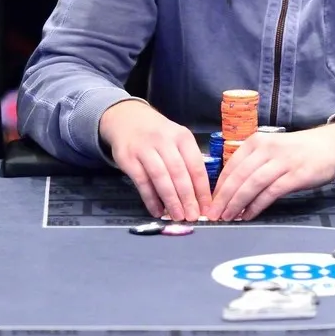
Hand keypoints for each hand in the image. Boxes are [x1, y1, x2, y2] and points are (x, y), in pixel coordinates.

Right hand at [99, 100, 210, 221]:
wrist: (127, 119)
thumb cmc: (159, 135)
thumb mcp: (177, 139)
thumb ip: (187, 162)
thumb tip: (199, 197)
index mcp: (182, 137)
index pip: (196, 166)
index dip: (202, 189)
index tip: (207, 208)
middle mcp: (164, 140)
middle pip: (179, 173)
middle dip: (188, 197)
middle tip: (193, 216)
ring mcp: (144, 149)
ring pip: (160, 178)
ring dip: (171, 200)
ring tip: (178, 216)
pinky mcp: (128, 158)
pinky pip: (142, 182)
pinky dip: (150, 199)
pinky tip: (157, 211)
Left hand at [206, 123, 334, 220]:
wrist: (331, 146)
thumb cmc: (298, 151)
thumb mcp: (271, 149)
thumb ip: (252, 164)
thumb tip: (230, 190)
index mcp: (257, 142)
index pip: (230, 166)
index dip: (218, 187)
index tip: (209, 203)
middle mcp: (267, 149)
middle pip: (238, 177)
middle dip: (223, 199)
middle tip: (213, 215)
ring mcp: (281, 161)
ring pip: (251, 185)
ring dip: (237, 204)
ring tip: (228, 218)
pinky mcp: (295, 175)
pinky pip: (270, 193)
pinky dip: (256, 206)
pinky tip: (249, 215)